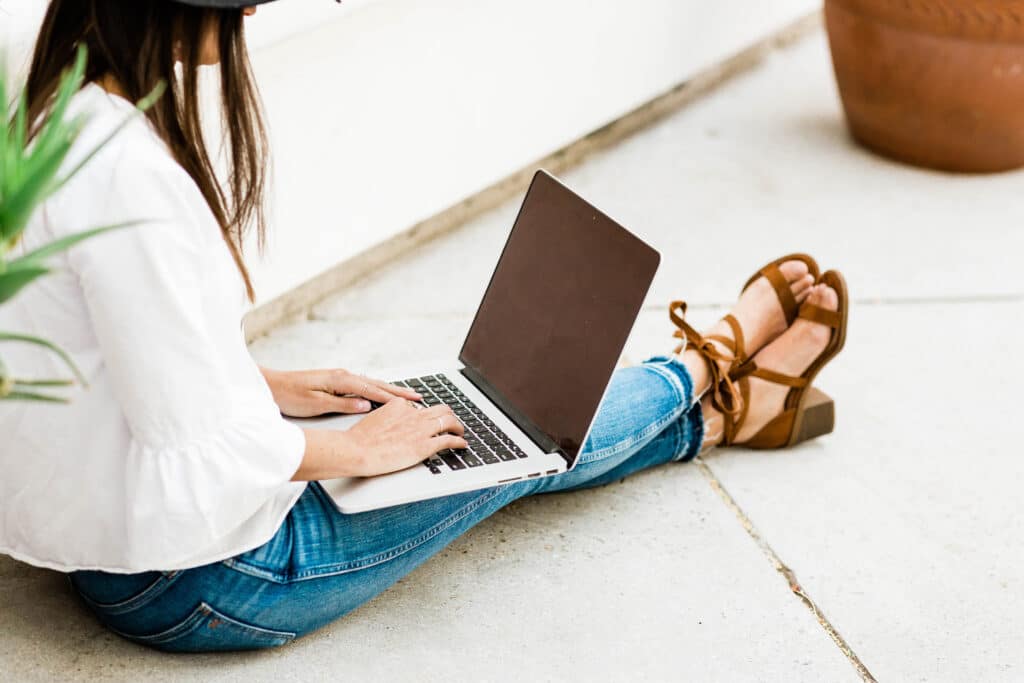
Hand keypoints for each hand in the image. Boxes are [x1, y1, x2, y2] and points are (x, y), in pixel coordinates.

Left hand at [261, 367, 421, 417]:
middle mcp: (343, 376)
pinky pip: (362, 386)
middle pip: (377, 384)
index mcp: (341, 380)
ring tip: (406, 396)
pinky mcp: (334, 382)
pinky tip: (381, 394)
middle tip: (419, 396)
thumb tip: (366, 405)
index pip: (374, 390)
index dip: (395, 398)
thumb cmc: (289, 395)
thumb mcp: (316, 404)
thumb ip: (343, 404)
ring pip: (371, 384)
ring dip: (389, 390)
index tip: (413, 402)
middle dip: (399, 391)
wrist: (269, 385)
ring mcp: (339, 378)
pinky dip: (376, 390)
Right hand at [343, 399, 467, 476]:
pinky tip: (462, 444)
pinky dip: (459, 441)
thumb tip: (390, 423)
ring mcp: (421, 429)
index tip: (429, 419)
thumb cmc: (359, 439)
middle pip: (440, 409)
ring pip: (449, 421)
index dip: (426, 414)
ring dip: (458, 426)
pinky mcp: (425, 445)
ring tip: (460, 431)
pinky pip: (449, 440)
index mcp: (399, 406)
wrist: (357, 449)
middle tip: (451, 422)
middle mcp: (413, 414)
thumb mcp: (374, 418)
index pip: (419, 407)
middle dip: (448, 415)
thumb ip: (387, 417)